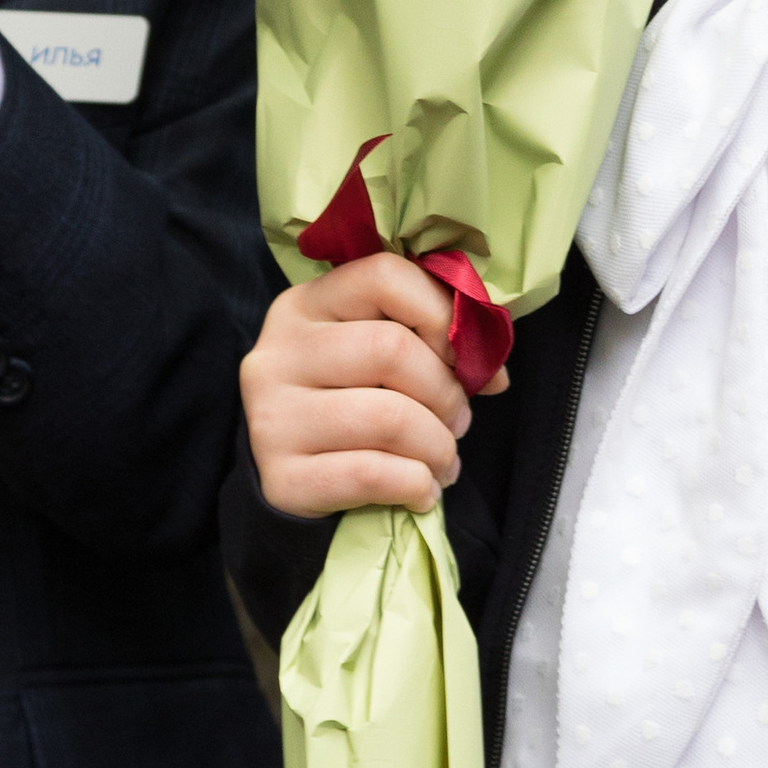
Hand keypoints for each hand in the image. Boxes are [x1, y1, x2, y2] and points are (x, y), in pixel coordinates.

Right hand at [241, 252, 506, 519]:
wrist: (290, 479)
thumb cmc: (348, 403)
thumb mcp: (373, 356)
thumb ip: (427, 341)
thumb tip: (495, 373)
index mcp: (307, 305)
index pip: (385, 276)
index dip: (441, 313)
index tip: (462, 357)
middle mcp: (279, 352)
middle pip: (391, 348)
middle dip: (446, 391)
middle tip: (459, 421)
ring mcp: (272, 415)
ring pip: (389, 417)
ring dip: (438, 446)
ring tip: (445, 461)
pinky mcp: (282, 477)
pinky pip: (373, 474)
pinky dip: (416, 485)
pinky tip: (423, 491)